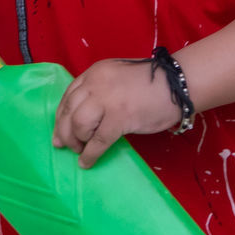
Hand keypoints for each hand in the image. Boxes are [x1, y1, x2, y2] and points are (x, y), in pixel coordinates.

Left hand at [52, 58, 179, 168]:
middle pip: (69, 111)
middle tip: (64, 146)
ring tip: (81, 151)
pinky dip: (89, 154)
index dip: (61, 116)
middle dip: (64, 132)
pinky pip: (97, 141)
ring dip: (76, 142)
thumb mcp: (117, 77)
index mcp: (95, 72)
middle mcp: (96, 83)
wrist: (176, 84)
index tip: (58, 130)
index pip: (69, 96)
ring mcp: (107, 100)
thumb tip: (83, 114)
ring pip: (78, 126)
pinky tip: (87, 162)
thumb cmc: (151, 83)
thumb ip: (100, 90)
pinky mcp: (119, 118)